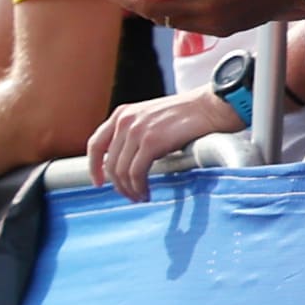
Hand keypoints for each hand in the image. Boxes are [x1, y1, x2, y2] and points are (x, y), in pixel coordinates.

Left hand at [87, 88, 239, 202]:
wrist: (210, 107)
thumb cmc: (186, 116)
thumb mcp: (150, 119)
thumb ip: (134, 135)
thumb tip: (125, 163)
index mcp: (121, 114)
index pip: (95, 144)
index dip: (94, 167)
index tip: (98, 182)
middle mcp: (124, 121)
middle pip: (109, 162)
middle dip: (117, 184)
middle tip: (129, 196)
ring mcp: (136, 130)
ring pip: (121, 170)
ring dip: (129, 189)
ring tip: (139, 197)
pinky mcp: (151, 141)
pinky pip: (136, 172)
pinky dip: (139, 187)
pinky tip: (146, 193)